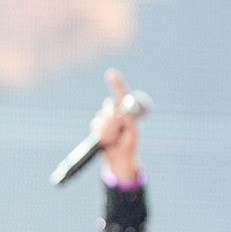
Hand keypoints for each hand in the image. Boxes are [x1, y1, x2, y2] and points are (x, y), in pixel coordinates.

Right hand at [91, 68, 138, 182]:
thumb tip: (119, 113)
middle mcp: (115, 113)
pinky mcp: (97, 127)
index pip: (122, 96)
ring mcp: (105, 119)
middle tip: (120, 128)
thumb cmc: (129, 144)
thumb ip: (128, 122)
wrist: (119, 158)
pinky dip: (102, 133)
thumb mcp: (132, 133)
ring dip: (109, 129)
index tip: (111, 74)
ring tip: (115, 138)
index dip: (117, 85)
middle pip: (110, 105)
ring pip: (102, 117)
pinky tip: (107, 140)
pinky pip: (96, 125)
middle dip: (113, 117)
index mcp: (127, 112)